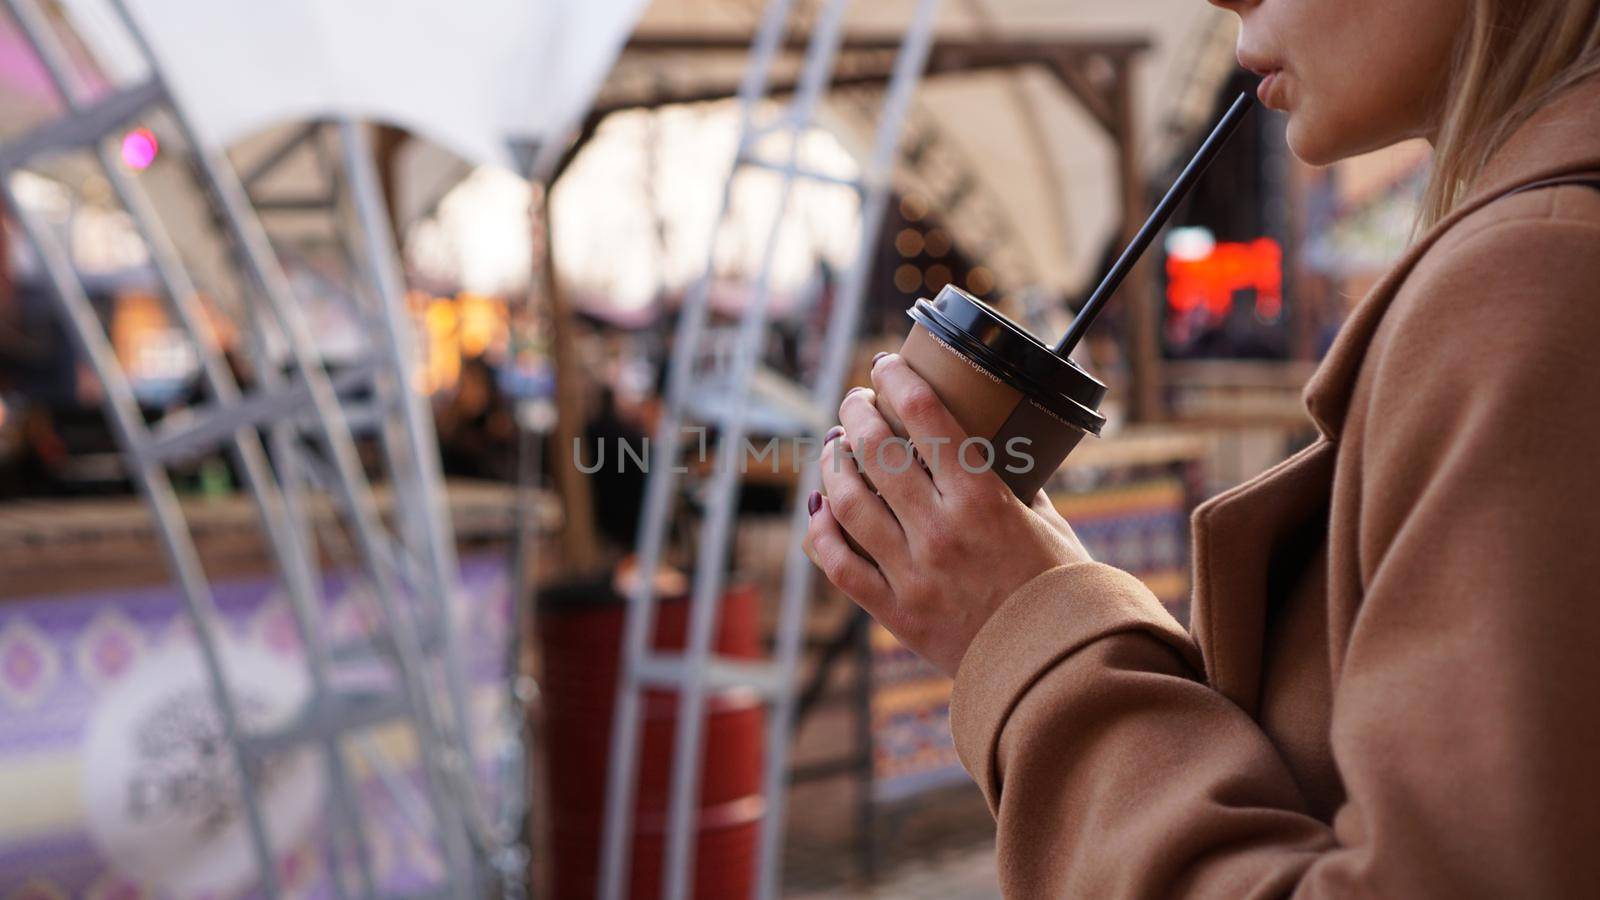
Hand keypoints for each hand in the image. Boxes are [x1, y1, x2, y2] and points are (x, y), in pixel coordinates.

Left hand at [803, 353, 1092, 675]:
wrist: (1054, 671)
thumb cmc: (1061, 592)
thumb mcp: (1048, 524)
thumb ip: (1015, 484)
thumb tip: (995, 446)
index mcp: (983, 500)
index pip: (927, 418)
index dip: (898, 380)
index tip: (885, 364)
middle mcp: (940, 531)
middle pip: (877, 451)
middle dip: (856, 413)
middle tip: (854, 400)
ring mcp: (912, 573)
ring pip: (846, 502)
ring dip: (833, 463)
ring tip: (835, 446)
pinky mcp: (895, 611)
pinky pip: (839, 564)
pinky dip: (821, 531)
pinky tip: (821, 508)